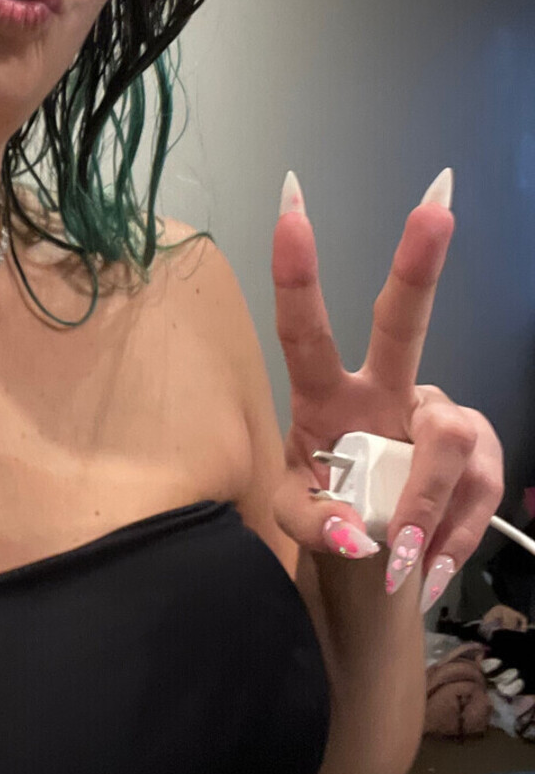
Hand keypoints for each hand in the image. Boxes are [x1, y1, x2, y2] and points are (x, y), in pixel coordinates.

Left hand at [270, 169, 504, 610]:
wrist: (378, 559)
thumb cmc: (330, 516)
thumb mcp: (298, 523)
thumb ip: (314, 524)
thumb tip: (355, 534)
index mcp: (325, 397)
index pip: (304, 331)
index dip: (296, 274)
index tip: (290, 209)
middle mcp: (384, 391)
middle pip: (403, 324)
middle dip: (418, 265)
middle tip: (437, 207)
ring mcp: (439, 420)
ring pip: (448, 440)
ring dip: (426, 505)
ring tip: (403, 554)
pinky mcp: (483, 457)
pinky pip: (476, 494)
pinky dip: (449, 541)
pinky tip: (427, 565)